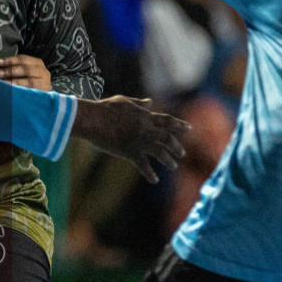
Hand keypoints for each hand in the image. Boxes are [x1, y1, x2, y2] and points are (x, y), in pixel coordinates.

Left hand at [0, 53, 51, 89]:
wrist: (38, 102)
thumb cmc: (24, 84)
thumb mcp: (13, 73)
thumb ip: (3, 66)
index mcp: (36, 63)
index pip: (22, 59)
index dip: (8, 60)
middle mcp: (42, 71)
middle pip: (26, 68)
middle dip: (10, 70)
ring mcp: (45, 82)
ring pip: (29, 80)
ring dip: (15, 81)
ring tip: (3, 83)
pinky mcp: (44, 93)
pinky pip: (32, 91)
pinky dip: (21, 90)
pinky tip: (11, 91)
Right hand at [70, 96, 189, 182]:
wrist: (93, 119)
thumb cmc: (105, 108)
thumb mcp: (124, 101)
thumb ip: (139, 103)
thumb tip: (150, 102)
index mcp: (144, 116)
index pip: (167, 121)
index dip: (179, 125)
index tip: (189, 128)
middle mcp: (146, 129)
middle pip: (167, 138)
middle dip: (176, 146)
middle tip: (182, 153)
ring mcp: (139, 141)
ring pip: (160, 152)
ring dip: (168, 160)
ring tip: (173, 166)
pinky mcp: (130, 151)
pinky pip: (143, 165)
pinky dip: (150, 173)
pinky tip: (155, 180)